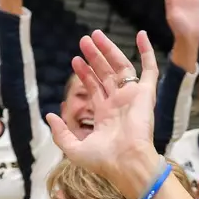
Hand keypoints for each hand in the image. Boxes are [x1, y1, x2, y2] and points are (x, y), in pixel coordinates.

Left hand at [45, 30, 161, 197]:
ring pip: (121, 66)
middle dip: (94, 56)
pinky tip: (140, 34)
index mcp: (105, 115)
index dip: (85, 73)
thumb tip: (48, 116)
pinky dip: (147, 52)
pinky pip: (150, 69)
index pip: (94, 87)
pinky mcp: (146, 94)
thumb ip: (60, 133)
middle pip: (105, 73)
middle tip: (83, 40)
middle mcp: (119, 104)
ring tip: (95, 35)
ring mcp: (133, 97)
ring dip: (109, 50)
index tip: (75, 59)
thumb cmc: (104, 162)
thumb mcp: (74, 148)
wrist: (127, 164)